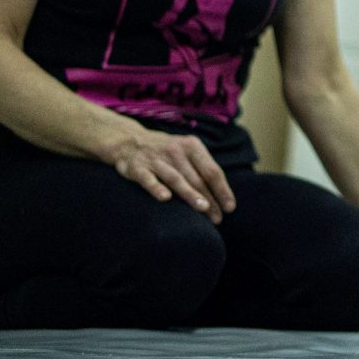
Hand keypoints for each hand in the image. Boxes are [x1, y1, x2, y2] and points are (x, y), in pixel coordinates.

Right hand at [105, 123, 234, 222]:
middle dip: (209, 199)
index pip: (212, 171)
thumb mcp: (186, 151)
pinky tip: (165, 198)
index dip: (222, 190)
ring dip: (190, 194)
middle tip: (218, 218)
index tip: (230, 207)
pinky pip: (148, 179)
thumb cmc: (166, 152)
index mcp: (192, 146)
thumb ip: (202, 168)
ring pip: (176, 179)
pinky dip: (156, 187)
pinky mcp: (136, 168)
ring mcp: (156, 159)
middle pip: (197, 178)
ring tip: (203, 208)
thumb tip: (222, 195)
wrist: (129, 140)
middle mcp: (176, 151)